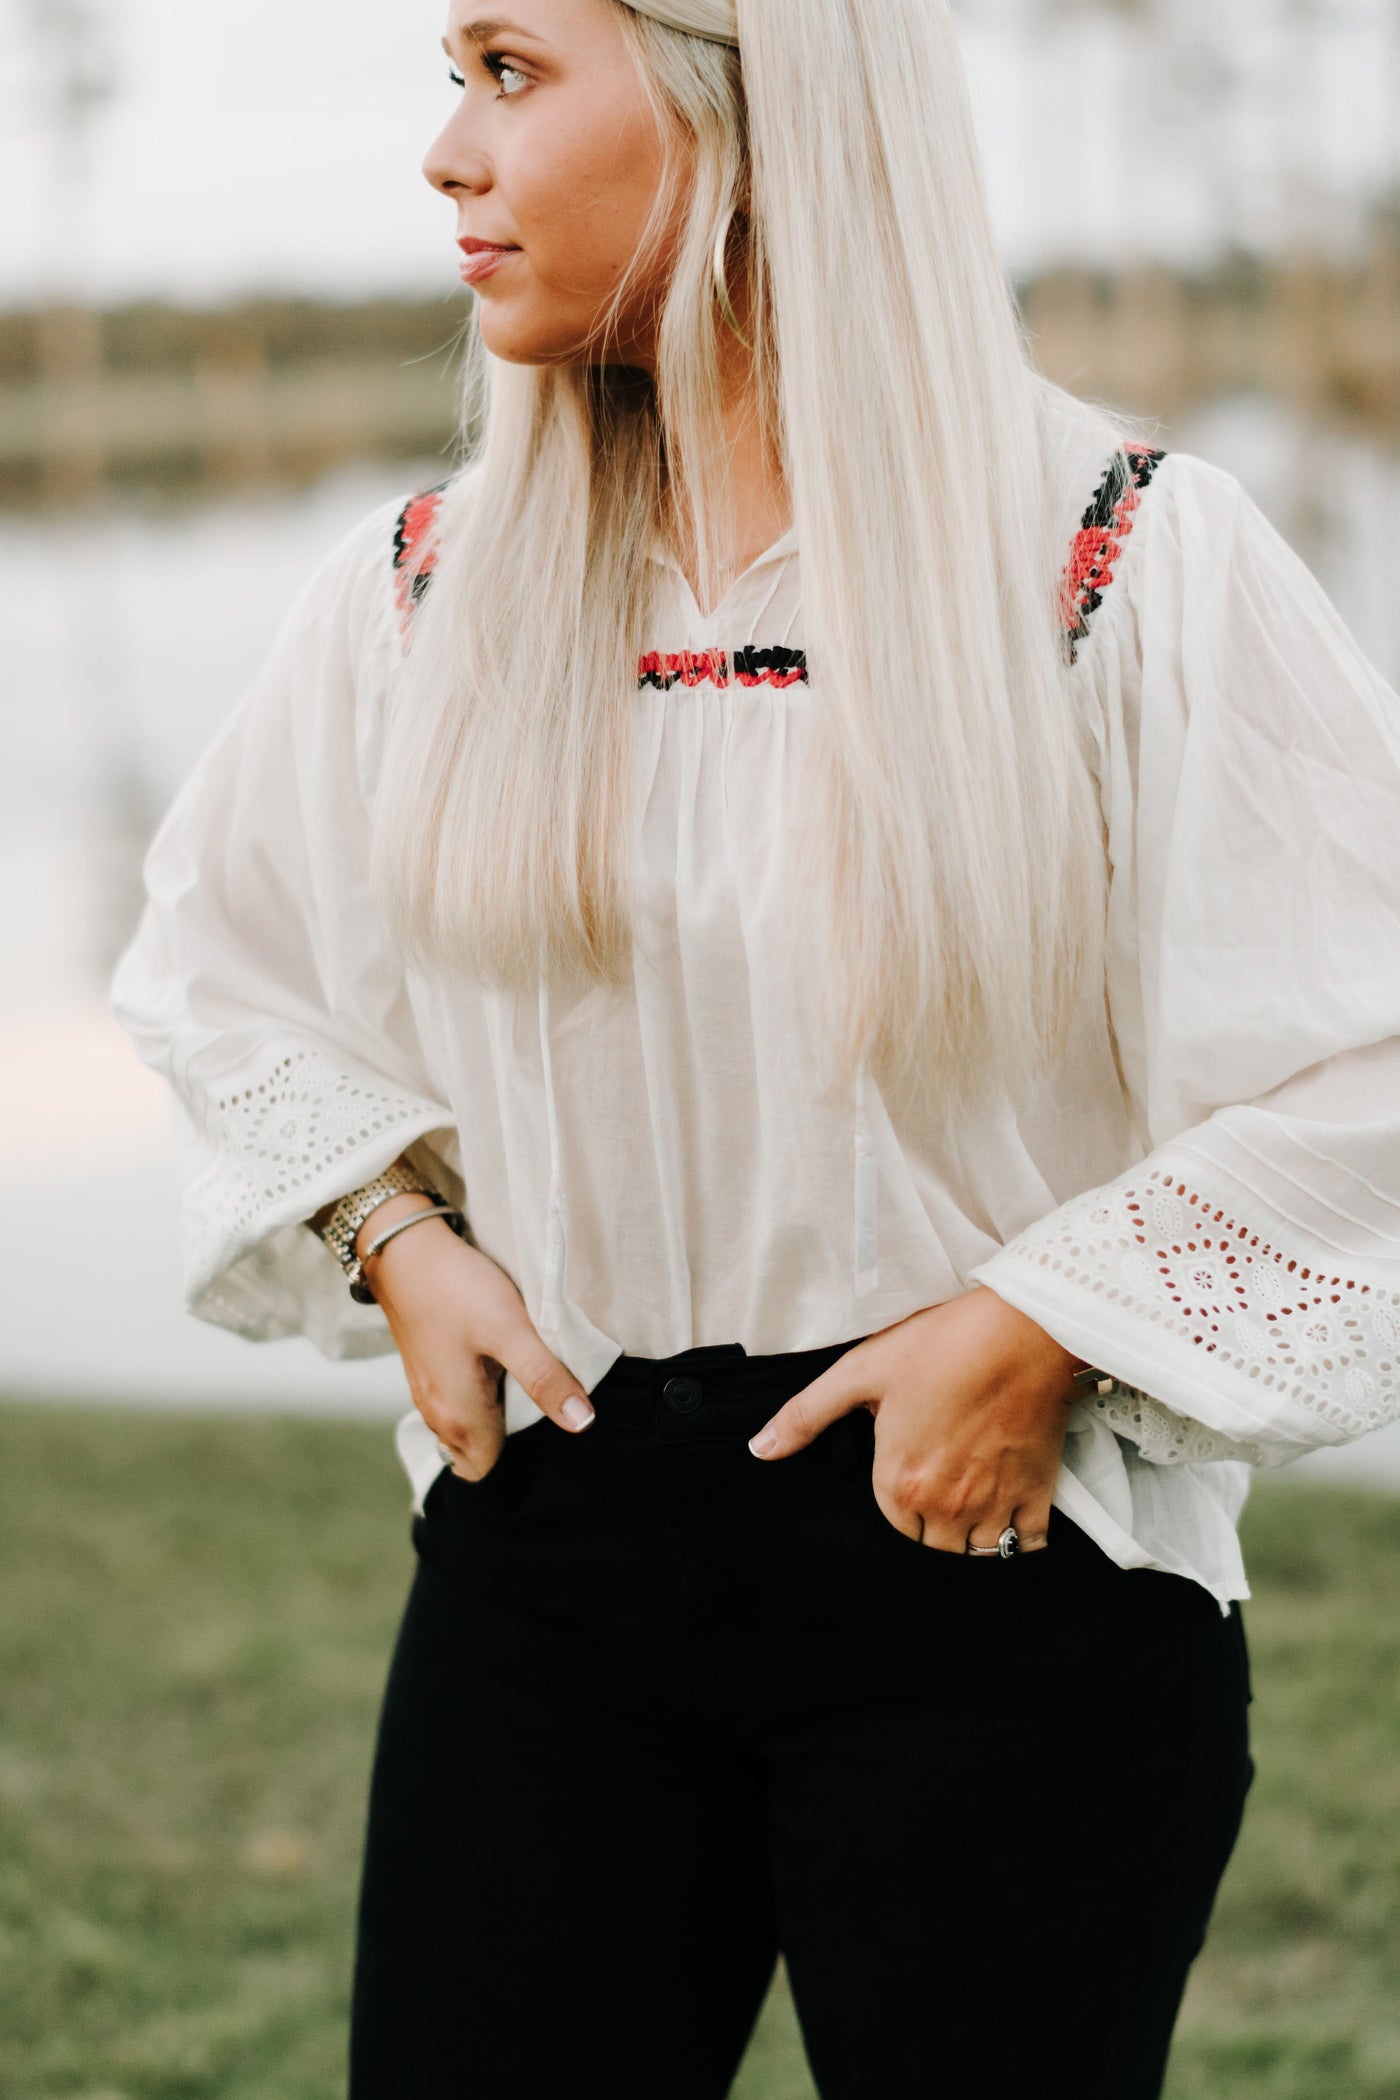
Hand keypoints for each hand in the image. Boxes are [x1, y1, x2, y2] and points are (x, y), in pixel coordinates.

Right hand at [360, 1197, 594, 1479]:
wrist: (404, 1250)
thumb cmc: (456, 1289)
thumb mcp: (512, 1330)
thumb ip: (545, 1378)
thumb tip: (583, 1422)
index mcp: (459, 1418)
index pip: (492, 1471)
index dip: (523, 1460)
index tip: (550, 1431)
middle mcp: (438, 1416)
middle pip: (479, 1456)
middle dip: (511, 1445)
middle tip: (545, 1406)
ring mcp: (428, 1394)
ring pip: (466, 1432)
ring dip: (496, 1419)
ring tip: (527, 1385)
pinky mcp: (427, 1372)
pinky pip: (457, 1406)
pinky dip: (480, 1399)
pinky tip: (501, 1366)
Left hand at [746, 1287, 1083, 1552]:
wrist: (1023, 1329)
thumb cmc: (942, 1345)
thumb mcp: (861, 1370)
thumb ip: (806, 1415)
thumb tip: (759, 1450)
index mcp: (900, 1481)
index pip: (890, 1530)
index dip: (895, 1507)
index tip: (905, 1484)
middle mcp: (945, 1505)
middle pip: (931, 1550)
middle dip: (929, 1532)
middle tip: (935, 1496)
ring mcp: (994, 1503)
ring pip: (977, 1556)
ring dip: (969, 1542)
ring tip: (967, 1511)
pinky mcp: (1037, 1492)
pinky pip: (1026, 1546)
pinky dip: (1016, 1543)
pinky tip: (1008, 1521)